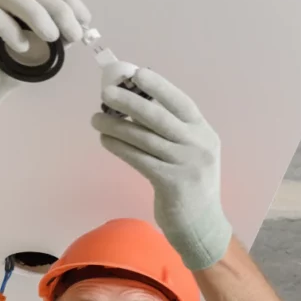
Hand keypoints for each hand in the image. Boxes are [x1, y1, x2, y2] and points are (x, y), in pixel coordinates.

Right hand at [0, 0, 91, 121]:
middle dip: (58, 10)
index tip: (85, 19)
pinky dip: (11, 30)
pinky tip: (22, 46)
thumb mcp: (39, 50)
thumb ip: (55, 35)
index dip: (66, 0)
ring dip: (37, 15)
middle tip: (74, 33)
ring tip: (52, 37)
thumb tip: (77, 27)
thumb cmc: (6, 69)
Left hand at [91, 63, 232, 269]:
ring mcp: (186, 164)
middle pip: (159, 117)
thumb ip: (173, 133)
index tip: (136, 73)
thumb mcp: (191, 154)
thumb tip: (135, 106)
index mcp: (204, 133)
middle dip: (130, 102)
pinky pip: (139, 159)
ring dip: (116, 126)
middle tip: (106, 94)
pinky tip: (105, 140)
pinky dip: (119, 147)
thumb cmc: (190, 187)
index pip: (181, 102)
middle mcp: (198, 145)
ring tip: (96, 119)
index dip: (158, 86)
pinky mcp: (172, 182)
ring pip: (144, 138)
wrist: (202, 227)